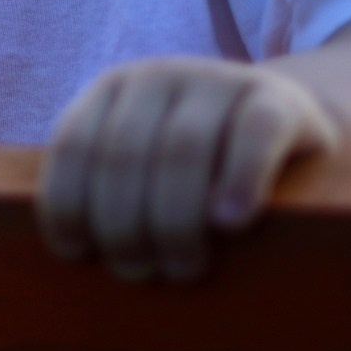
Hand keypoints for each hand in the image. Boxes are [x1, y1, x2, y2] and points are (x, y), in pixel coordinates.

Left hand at [37, 57, 339, 283]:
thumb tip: (73, 255)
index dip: (66, 204)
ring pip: (182, 150)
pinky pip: (254, 136)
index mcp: (112, 90)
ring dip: (173, 220)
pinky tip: (230, 224)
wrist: (284, 123)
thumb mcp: (144, 166)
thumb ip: (108, 190)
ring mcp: (219, 80)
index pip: (73, 146)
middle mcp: (159, 77)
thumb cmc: (199, 170)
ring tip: (183, 267)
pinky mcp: (278, 98)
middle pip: (123, 156)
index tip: (77, 255)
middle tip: (140, 273)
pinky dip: (239, 182)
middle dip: (122, 227)